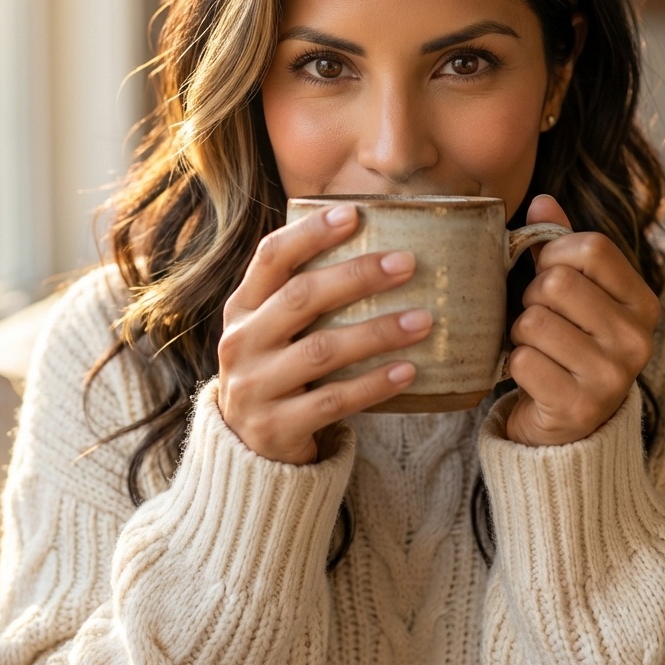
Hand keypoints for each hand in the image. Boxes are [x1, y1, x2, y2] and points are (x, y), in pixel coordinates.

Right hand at [217, 204, 432, 464]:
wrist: (247, 451)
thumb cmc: (278, 372)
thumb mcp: (273, 330)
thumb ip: (303, 295)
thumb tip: (381, 248)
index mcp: (241, 308)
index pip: (271, 257)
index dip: (310, 233)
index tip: (354, 213)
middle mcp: (241, 342)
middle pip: (301, 298)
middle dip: (357, 276)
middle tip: (406, 262)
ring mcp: (255, 387)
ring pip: (321, 350)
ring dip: (377, 332)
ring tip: (424, 320)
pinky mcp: (276, 427)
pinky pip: (333, 401)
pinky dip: (374, 384)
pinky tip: (408, 370)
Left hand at [505, 194, 659, 446]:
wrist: (570, 426)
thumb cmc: (568, 343)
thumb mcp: (574, 291)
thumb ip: (561, 244)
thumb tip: (541, 201)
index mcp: (643, 302)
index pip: (591, 247)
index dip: (553, 254)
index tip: (547, 274)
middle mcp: (637, 339)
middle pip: (556, 283)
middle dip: (532, 297)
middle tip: (539, 318)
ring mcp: (611, 377)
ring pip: (533, 321)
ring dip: (520, 333)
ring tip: (537, 347)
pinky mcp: (578, 407)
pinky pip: (522, 360)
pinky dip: (514, 365)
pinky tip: (533, 376)